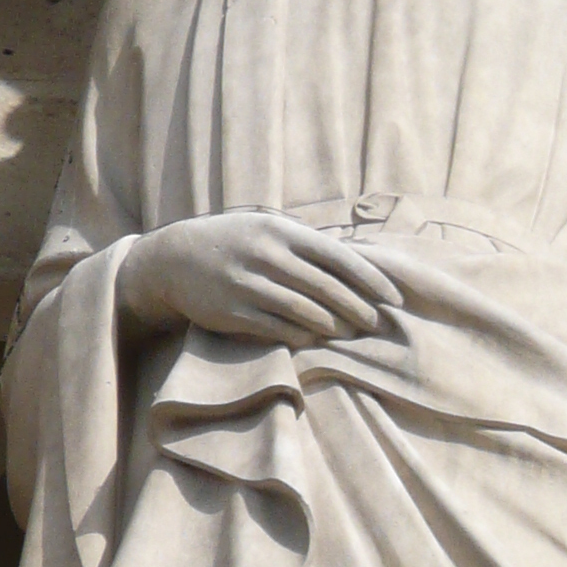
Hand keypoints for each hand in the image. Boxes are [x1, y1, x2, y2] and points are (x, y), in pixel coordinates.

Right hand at [118, 211, 396, 347]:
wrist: (173, 258)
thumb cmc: (232, 241)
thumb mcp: (266, 226)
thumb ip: (304, 241)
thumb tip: (352, 259)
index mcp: (282, 232)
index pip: (339, 257)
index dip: (370, 279)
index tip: (394, 297)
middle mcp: (268, 257)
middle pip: (327, 288)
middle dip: (359, 308)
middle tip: (379, 323)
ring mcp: (250, 286)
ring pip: (306, 312)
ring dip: (335, 326)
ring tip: (353, 334)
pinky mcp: (234, 313)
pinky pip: (278, 329)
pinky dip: (303, 336)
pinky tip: (317, 340)